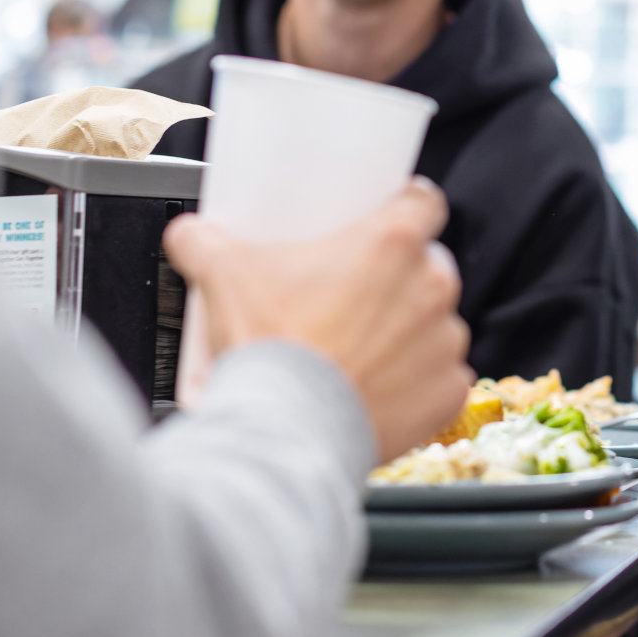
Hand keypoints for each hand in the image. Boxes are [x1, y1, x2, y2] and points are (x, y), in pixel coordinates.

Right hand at [165, 178, 472, 462]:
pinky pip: (442, 377)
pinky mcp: (448, 391)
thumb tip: (189, 234)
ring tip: (358, 350)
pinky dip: (418, 382)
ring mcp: (443, 342)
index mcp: (392, 243)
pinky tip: (378, 387)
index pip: (423, 203)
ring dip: (407, 332)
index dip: (406, 209)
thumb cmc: (267, 351)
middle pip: (426, 267)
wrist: (284, 433)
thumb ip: (204, 241)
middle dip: (397, 280)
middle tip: (351, 298)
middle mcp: (430, 287)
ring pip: (434, 324)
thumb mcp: (222, 276)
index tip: (388, 222)